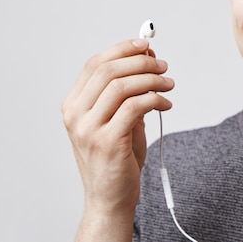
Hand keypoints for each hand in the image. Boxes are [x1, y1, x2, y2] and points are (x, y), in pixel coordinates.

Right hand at [62, 39, 173, 228]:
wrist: (110, 197)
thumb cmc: (117, 156)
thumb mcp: (118, 118)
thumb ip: (129, 90)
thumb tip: (147, 57)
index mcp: (73, 105)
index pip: (95, 64)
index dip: (122, 49)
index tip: (146, 44)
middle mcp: (76, 115)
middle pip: (108, 70)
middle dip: (141, 62)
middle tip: (163, 66)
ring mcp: (88, 129)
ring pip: (122, 86)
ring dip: (152, 79)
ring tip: (169, 84)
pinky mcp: (107, 142)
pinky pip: (135, 107)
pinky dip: (155, 99)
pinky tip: (165, 104)